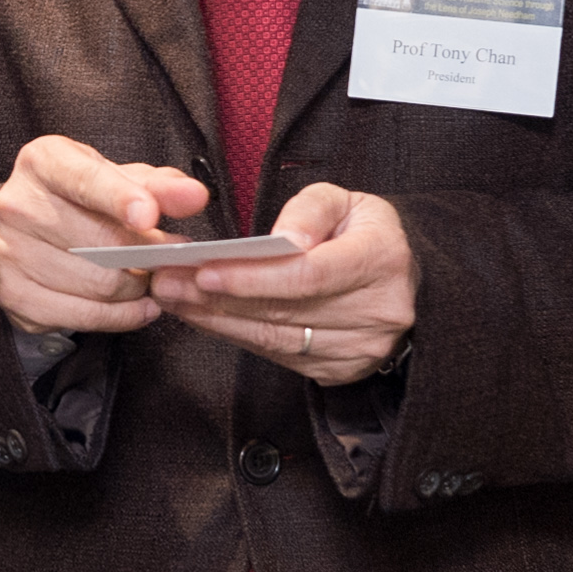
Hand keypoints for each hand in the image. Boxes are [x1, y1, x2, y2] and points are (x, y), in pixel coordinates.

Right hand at [0, 136, 213, 335]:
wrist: (34, 228)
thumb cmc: (84, 199)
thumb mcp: (122, 180)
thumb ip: (162, 186)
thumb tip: (194, 197)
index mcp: (43, 162)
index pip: (84, 181)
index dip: (119, 199)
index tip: (149, 216)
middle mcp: (16, 204)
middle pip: (99, 243)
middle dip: (146, 257)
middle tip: (167, 259)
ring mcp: (8, 251)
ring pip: (98, 285)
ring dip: (137, 289)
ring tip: (148, 280)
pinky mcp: (12, 293)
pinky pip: (82, 316)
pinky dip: (120, 317)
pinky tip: (136, 306)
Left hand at [146, 184, 414, 384]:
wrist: (406, 283)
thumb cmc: (365, 234)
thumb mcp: (347, 202)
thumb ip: (311, 209)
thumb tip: (284, 237)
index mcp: (381, 260)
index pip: (308, 275)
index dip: (253, 277)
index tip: (204, 270)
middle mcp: (377, 311)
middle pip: (284, 310)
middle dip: (217, 297)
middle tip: (166, 281)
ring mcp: (360, 348)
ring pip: (276, 338)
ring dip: (216, 320)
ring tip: (172, 297)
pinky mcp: (340, 369)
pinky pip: (278, 354)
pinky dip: (235, 335)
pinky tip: (202, 317)